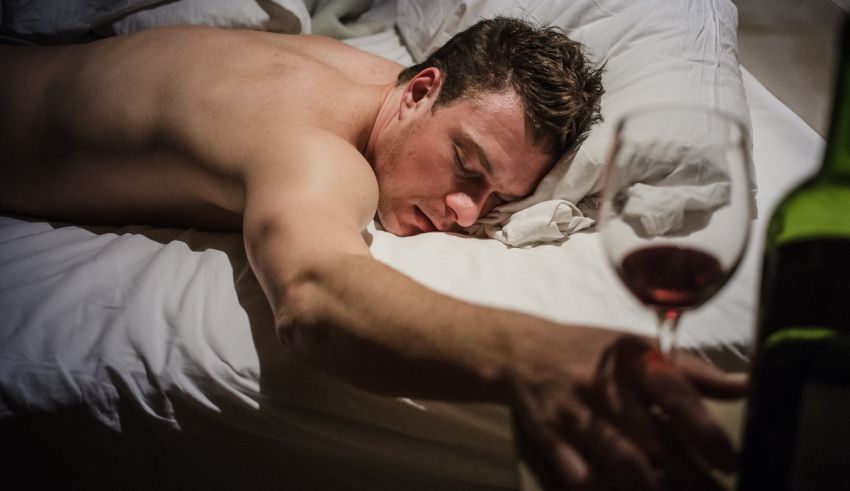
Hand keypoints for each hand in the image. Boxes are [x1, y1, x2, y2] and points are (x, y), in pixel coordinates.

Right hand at [510, 332, 746, 489]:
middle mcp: (602, 385)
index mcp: (630, 359)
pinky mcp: (549, 439)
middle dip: (691, 475)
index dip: (703, 429)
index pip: (672, 392)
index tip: (730, 460)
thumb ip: (691, 372)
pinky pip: (580, 476)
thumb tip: (747, 385)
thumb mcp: (638, 349)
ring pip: (620, 462)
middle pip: (652, 439)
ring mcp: (573, 414)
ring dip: (655, 490)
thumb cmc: (590, 351)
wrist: (522, 352)